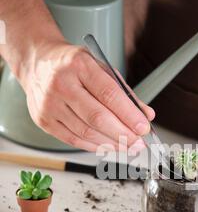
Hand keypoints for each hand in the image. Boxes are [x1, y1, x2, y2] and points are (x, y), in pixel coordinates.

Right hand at [18, 40, 154, 151]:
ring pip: (86, 132)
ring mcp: (50, 104)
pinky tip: (108, 146)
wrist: (38, 64)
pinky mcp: (44, 120)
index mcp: (79, 65)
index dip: (129, 115)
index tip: (143, 128)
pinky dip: (94, 146)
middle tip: (138, 143)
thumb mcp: (100, 67)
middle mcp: (61, 84)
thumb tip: (146, 115)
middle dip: (123, 134)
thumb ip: (124, 91)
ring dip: (111, 144)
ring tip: (127, 146)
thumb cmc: (73, 66)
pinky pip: (73, 139)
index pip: (109, 94)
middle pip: (97, 117)